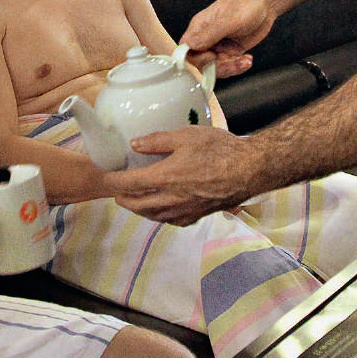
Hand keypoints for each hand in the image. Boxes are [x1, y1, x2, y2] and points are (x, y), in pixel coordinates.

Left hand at [103, 126, 265, 225]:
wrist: (250, 169)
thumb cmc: (221, 150)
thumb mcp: (185, 136)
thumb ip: (157, 141)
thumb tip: (135, 144)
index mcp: (166, 178)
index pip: (129, 184)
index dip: (114, 182)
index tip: (106, 177)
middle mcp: (173, 199)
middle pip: (138, 205)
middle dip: (123, 199)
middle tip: (116, 192)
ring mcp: (186, 210)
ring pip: (154, 215)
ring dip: (139, 209)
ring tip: (134, 201)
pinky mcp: (198, 215)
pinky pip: (172, 220)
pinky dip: (160, 216)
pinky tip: (161, 210)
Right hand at [181, 0, 273, 77]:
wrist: (266, 4)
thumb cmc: (247, 5)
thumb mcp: (229, 20)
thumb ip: (209, 34)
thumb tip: (190, 45)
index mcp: (200, 26)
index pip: (186, 49)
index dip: (197, 58)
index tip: (212, 58)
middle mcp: (206, 37)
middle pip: (201, 62)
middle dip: (218, 67)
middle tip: (233, 61)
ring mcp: (218, 45)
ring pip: (215, 67)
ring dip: (231, 67)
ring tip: (245, 60)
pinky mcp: (229, 50)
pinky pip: (228, 65)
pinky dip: (238, 66)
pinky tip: (247, 59)